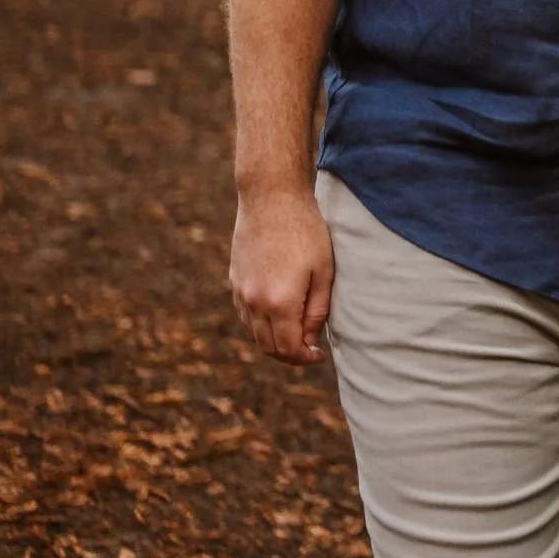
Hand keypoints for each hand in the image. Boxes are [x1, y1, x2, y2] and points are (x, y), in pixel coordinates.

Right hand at [230, 188, 333, 366]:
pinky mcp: (234, 280)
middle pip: (267, 347)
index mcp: (280, 302)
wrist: (272, 198)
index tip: (318, 356)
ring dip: (273, 340)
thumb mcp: (323, 271)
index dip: (304, 359)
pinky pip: (245, 314)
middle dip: (289, 355)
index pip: (288, 349)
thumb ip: (317, 311)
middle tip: (309, 350)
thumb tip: (310, 340)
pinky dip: (260, 324)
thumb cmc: (306, 231)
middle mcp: (254, 302)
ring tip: (296, 333)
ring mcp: (240, 291)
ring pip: (254, 333)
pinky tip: (278, 315)